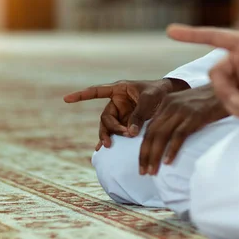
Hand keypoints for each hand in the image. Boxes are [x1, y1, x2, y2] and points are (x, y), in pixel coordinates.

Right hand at [64, 78, 189, 149]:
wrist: (172, 99)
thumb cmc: (160, 93)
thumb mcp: (150, 100)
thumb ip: (139, 114)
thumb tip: (129, 133)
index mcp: (119, 89)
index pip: (96, 91)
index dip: (81, 95)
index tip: (66, 99)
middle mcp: (117, 102)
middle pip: (105, 117)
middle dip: (109, 128)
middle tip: (119, 136)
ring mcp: (121, 114)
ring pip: (109, 127)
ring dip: (110, 135)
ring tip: (110, 145)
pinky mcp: (126, 123)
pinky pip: (115, 132)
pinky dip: (111, 140)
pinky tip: (102, 149)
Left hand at [139, 85, 228, 175]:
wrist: (229, 89)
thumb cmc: (211, 101)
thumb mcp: (187, 105)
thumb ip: (175, 118)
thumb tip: (166, 139)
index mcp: (166, 103)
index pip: (149, 128)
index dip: (143, 148)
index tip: (142, 164)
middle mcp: (170, 105)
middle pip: (151, 133)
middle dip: (145, 154)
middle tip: (143, 172)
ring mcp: (182, 110)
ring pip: (161, 136)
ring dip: (155, 156)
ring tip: (152, 171)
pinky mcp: (195, 115)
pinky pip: (179, 135)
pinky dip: (171, 150)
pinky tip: (168, 162)